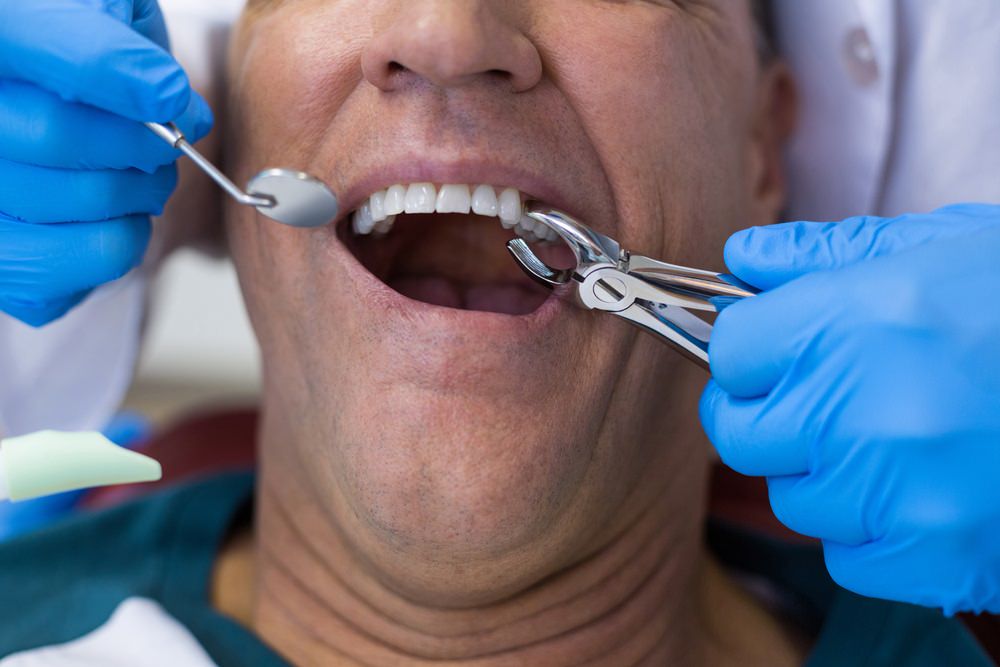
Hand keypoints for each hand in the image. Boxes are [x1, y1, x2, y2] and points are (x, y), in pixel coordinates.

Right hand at [0, 0, 211, 325]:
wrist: (64, 106)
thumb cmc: (90, 49)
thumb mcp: (111, 11)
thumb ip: (123, 26)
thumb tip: (161, 92)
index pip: (34, 44)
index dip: (109, 70)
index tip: (171, 92)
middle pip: (55, 134)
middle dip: (141, 142)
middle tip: (171, 140)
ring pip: (71, 201)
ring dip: (142, 191)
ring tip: (151, 174)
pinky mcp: (0, 264)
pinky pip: (67, 269)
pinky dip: (122, 243)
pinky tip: (123, 215)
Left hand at [700, 203, 999, 613]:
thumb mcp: (937, 247)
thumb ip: (823, 255)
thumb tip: (741, 260)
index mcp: (854, 319)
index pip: (730, 351)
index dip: (750, 350)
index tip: (774, 353)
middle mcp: (864, 409)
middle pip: (739, 432)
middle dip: (769, 413)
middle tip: (820, 398)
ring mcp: (898, 492)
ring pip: (792, 497)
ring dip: (825, 472)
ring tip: (892, 440)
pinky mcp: (934, 556)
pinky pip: (846, 556)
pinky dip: (871, 531)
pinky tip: (920, 489)